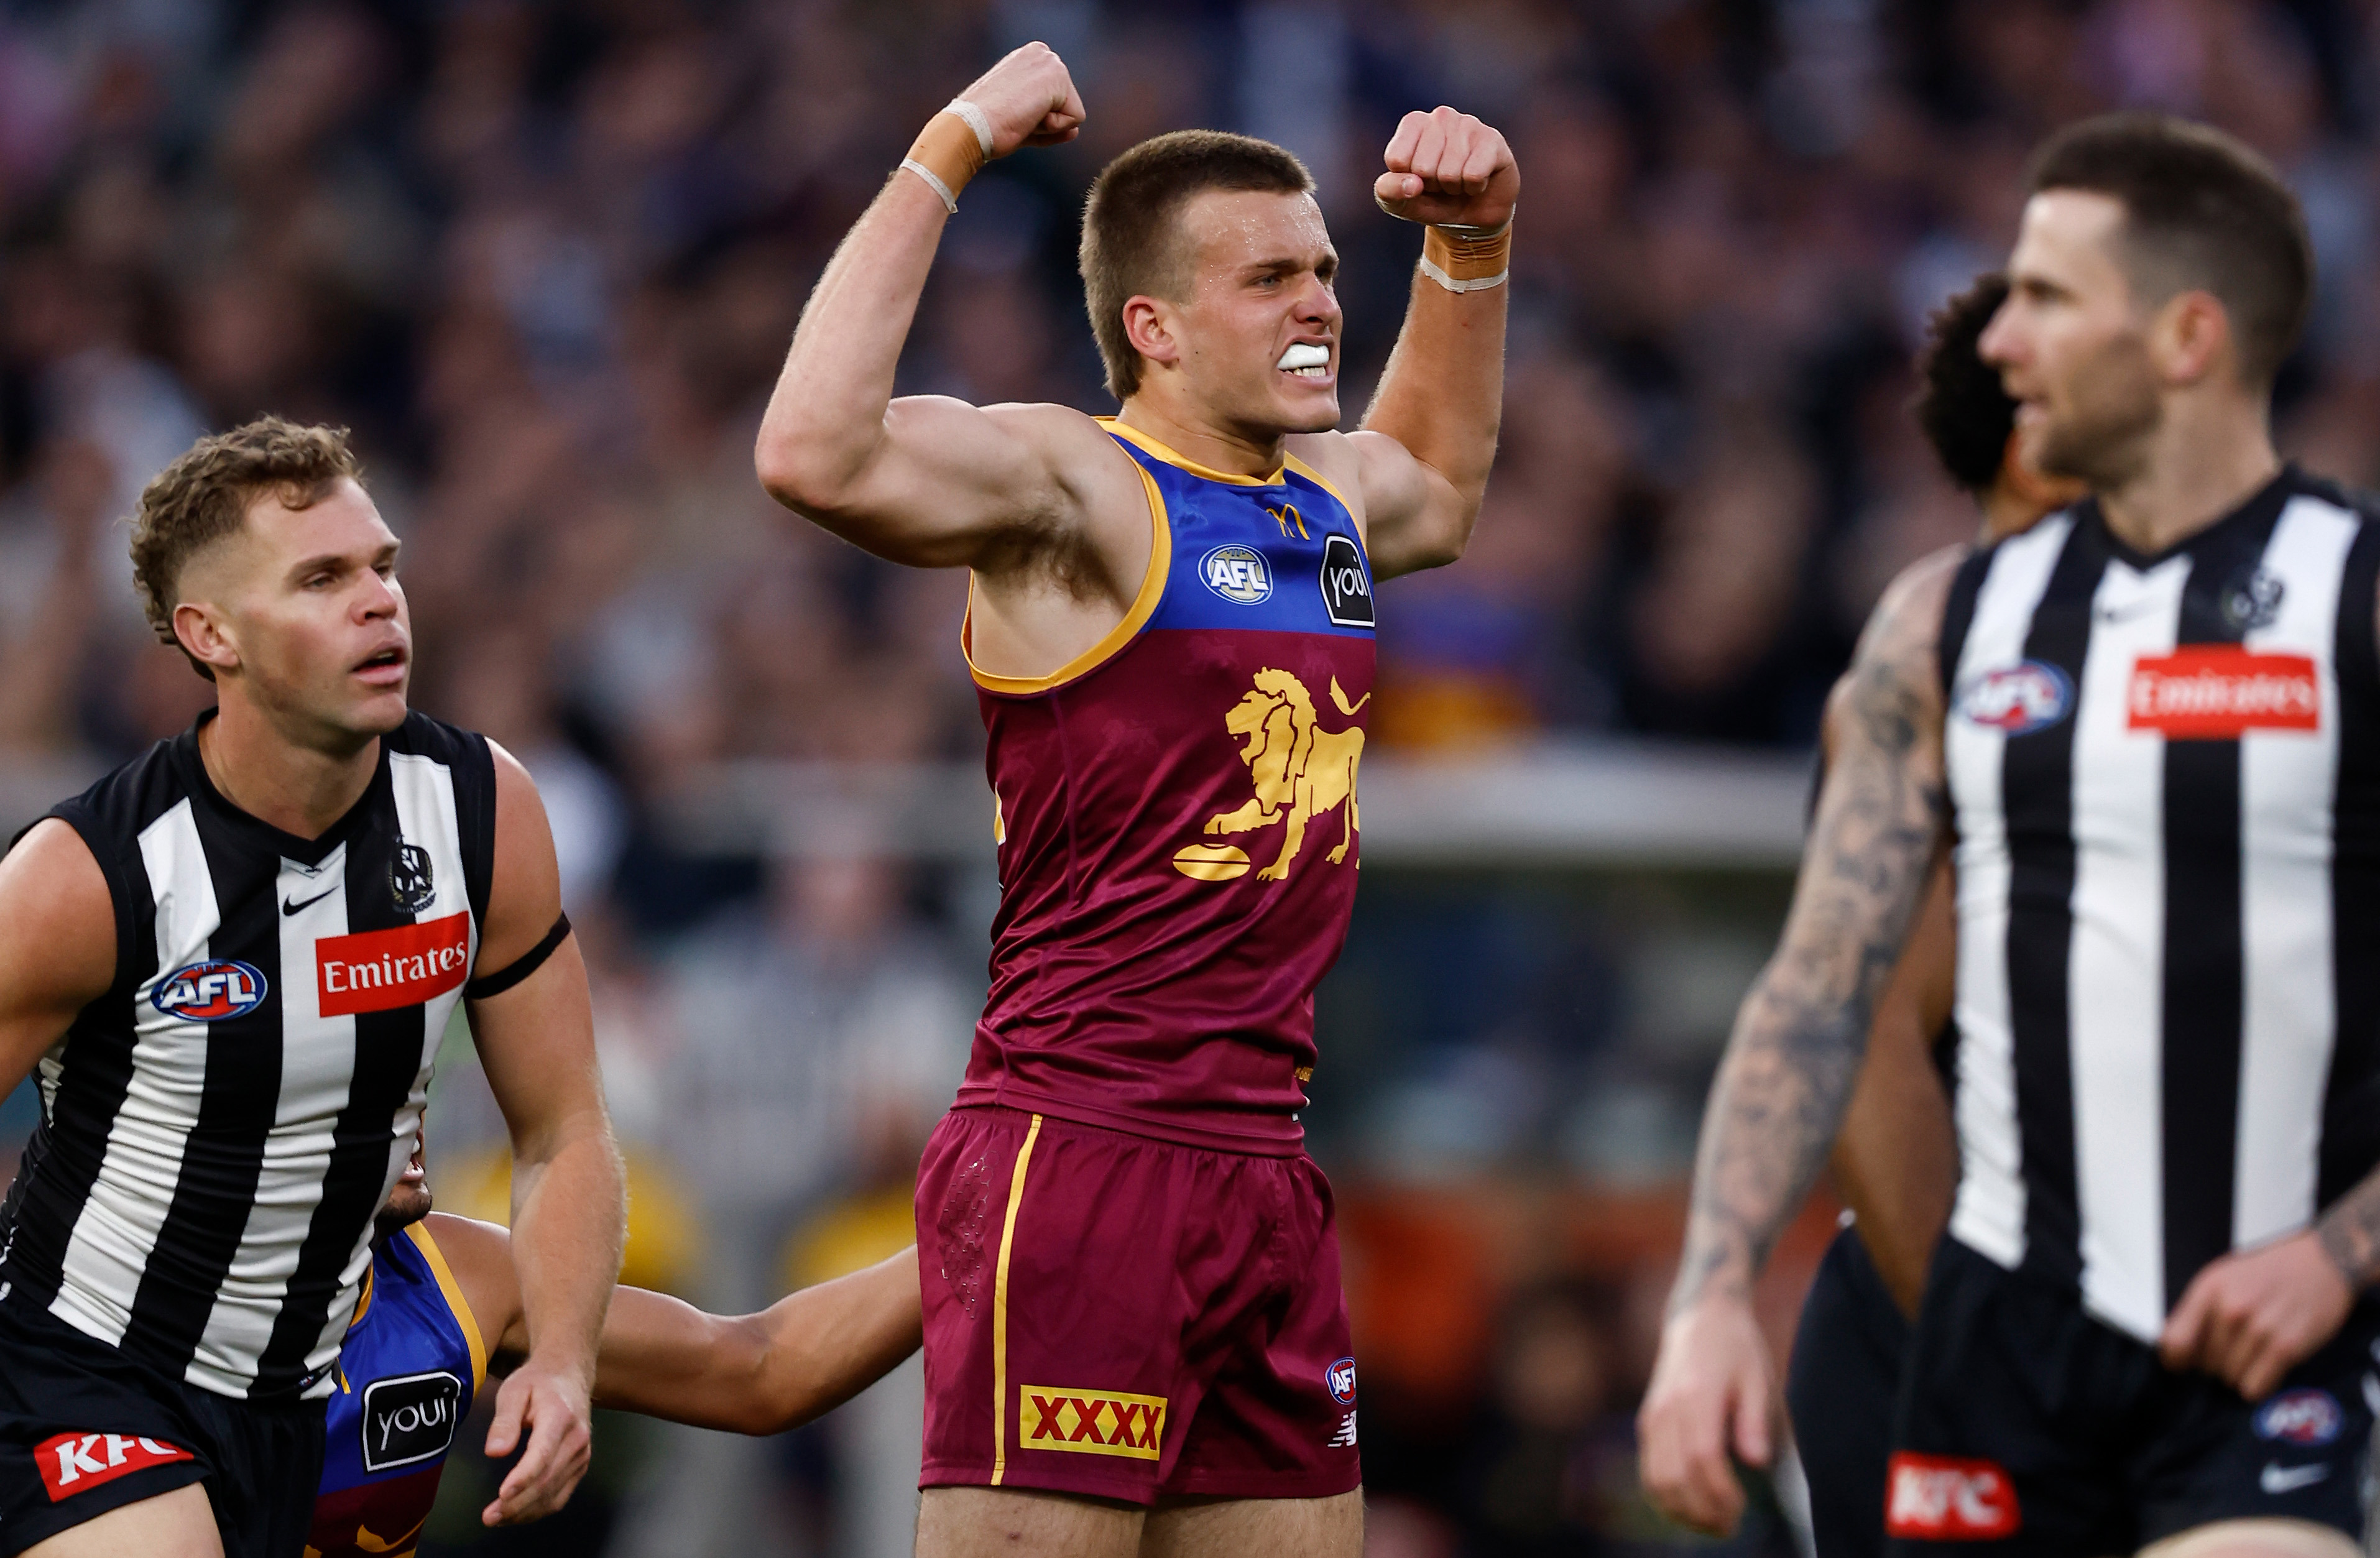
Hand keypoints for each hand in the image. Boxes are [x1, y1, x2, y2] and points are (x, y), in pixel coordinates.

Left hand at [481, 1356, 595, 1525]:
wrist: (569, 1375)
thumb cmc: (537, 1382)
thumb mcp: (514, 1391)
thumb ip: (504, 1421)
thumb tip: (494, 1452)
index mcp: (560, 1417)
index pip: (543, 1453)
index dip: (523, 1477)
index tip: (502, 1495)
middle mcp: (577, 1439)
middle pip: (547, 1480)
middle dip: (517, 1503)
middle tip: (489, 1517)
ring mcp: (582, 1455)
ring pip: (554, 1493)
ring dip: (525, 1512)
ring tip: (497, 1519)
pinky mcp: (580, 1466)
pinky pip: (561, 1495)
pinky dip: (538, 1510)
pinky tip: (517, 1514)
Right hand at [956, 41, 1085, 156]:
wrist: (970, 126)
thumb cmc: (985, 124)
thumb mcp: (1021, 119)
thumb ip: (1046, 121)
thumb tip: (1075, 132)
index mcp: (1030, 58)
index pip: (1055, 101)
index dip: (1038, 119)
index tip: (1012, 114)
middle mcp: (1043, 53)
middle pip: (1066, 105)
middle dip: (1045, 122)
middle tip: (1015, 116)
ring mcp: (1051, 62)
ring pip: (1071, 114)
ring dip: (1047, 126)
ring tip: (1020, 116)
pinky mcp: (1057, 77)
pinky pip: (1074, 120)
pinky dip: (1053, 128)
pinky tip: (1028, 116)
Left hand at [1372, 106, 1518, 230]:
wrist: (1475, 214)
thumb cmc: (1433, 200)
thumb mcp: (1401, 202)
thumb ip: (1389, 192)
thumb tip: (1412, 184)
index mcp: (1413, 123)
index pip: (1396, 159)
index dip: (1407, 182)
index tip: (1419, 180)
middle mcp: (1440, 116)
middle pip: (1422, 168)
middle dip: (1432, 186)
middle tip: (1443, 183)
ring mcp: (1468, 124)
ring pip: (1449, 173)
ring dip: (1454, 188)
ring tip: (1460, 181)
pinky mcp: (1492, 140)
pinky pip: (1473, 175)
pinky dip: (1474, 188)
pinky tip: (1478, 180)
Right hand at [1636, 1294, 1774, 1535]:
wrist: (1699, 1316)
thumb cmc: (1735, 1348)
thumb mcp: (1756, 1378)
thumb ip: (1754, 1421)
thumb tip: (1757, 1462)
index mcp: (1696, 1396)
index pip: (1702, 1459)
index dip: (1721, 1494)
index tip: (1742, 1511)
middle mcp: (1667, 1409)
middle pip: (1674, 1478)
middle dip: (1702, 1512)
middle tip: (1730, 1527)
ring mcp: (1652, 1417)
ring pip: (1655, 1481)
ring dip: (1681, 1512)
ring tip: (1711, 1524)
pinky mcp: (1647, 1422)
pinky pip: (1648, 1471)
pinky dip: (1665, 1497)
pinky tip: (1689, 1507)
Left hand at [2158, 1231, 2353, 1399]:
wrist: (2321, 1263)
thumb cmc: (2270, 1272)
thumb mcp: (2222, 1278)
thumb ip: (2197, 1310)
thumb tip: (2174, 1349)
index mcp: (2209, 1289)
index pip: (2174, 1341)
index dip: (2176, 1360)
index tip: (2182, 1365)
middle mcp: (2231, 1308)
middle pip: (2205, 1364)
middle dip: (2216, 1362)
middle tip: (2237, 1346)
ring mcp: (2259, 1328)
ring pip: (2230, 1379)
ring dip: (2240, 1373)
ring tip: (2255, 1350)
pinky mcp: (2286, 1347)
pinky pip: (2255, 1388)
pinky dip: (2260, 1384)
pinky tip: (2268, 1364)